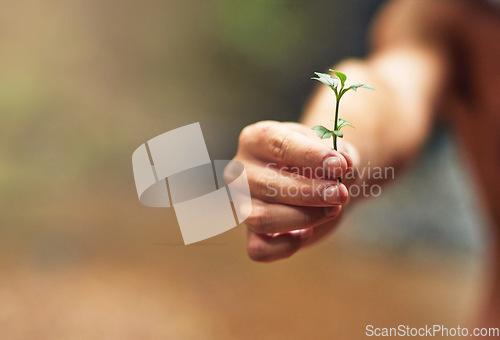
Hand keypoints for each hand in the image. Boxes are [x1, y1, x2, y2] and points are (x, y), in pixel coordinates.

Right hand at [232, 121, 354, 261]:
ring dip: (303, 218)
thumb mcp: (334, 150)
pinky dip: (285, 247)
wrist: (323, 182)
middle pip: (267, 185)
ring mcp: (242, 204)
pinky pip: (258, 249)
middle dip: (309, 192)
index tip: (339, 165)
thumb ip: (339, 154)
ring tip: (332, 210)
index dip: (310, 156)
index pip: (277, 145)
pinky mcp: (251, 234)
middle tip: (340, 194)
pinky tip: (307, 234)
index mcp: (255, 139)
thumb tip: (343, 164)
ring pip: (261, 219)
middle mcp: (241, 171)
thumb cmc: (322, 161)